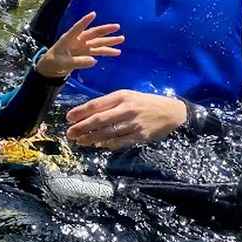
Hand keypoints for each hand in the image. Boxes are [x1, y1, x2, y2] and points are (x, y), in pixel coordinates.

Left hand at [35, 11, 123, 79]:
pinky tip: (116, 52)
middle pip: (93, 33)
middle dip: (105, 30)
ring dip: (109, 41)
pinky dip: (107, 51)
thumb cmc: (52, 62)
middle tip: (117, 26)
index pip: (77, 28)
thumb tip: (94, 60)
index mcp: (68, 39)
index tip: (93, 14)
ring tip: (122, 38)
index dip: (85, 21)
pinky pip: (98, 51)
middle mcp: (77, 40)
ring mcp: (82, 47)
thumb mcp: (62, 63)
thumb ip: (78, 62)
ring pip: (98, 42)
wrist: (50, 68)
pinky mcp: (85, 53)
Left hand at [65, 90, 187, 149]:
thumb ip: (110, 103)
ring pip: (107, 133)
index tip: (68, 118)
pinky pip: (119, 142)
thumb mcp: (129, 96)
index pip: (96, 104)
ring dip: (91, 138)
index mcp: (122, 96)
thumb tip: (89, 113)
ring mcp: (133, 123)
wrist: (172, 112)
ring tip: (80, 141)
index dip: (80, 112)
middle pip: (99, 120)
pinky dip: (107, 144)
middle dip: (81, 127)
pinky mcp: (140, 136)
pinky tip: (98, 145)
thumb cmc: (146, 103)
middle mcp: (127, 108)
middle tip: (69, 133)